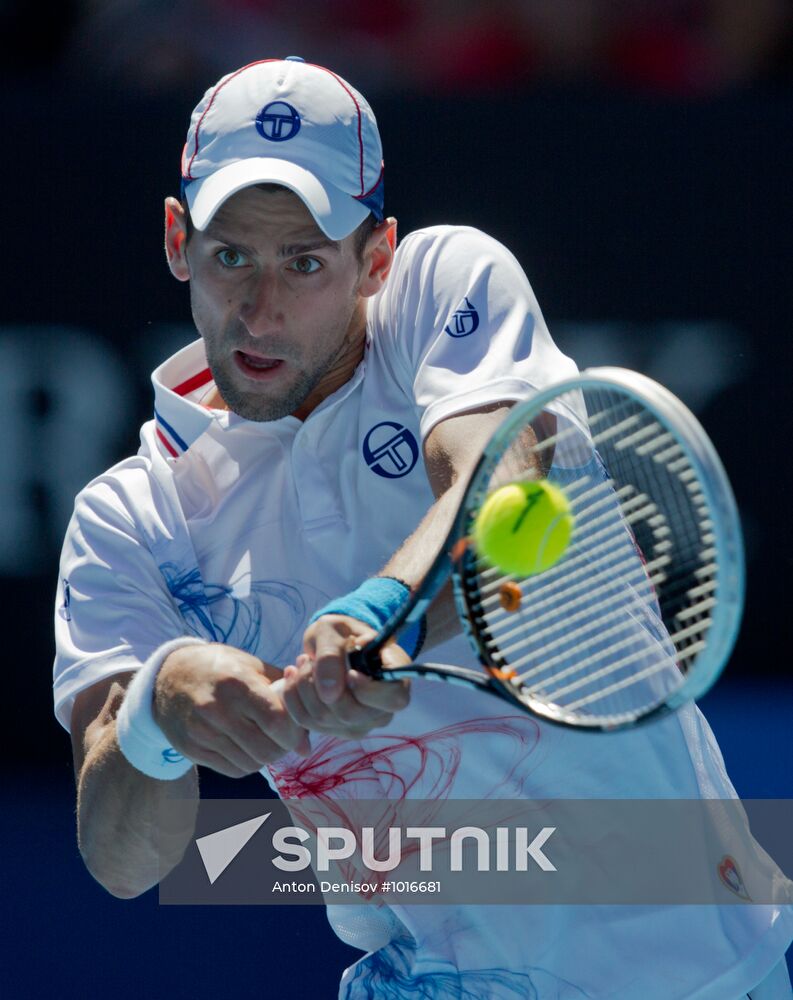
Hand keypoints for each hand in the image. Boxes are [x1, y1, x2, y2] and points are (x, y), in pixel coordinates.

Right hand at [153, 643, 310, 776]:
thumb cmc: (221, 667)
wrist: (169, 675)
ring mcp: (200, 732)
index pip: (276, 720)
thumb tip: (306, 745)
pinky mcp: (190, 749)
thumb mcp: (253, 667)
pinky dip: (246, 763)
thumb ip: (285, 697)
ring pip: (250, 763)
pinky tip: (246, 747)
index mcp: (236, 683)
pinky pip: (231, 769)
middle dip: (282, 749)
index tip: (295, 729)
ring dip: (265, 758)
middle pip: (265, 749)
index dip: (292, 731)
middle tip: (283, 740)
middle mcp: (216, 709)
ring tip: (265, 741)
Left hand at [279, 615, 410, 737]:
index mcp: (395, 677)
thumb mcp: (333, 630)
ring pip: (324, 720)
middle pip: (351, 714)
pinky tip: (295, 676)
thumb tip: (329, 694)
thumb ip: (331, 656)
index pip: (394, 699)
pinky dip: (293, 697)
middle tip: (309, 659)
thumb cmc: (340, 632)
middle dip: (320, 685)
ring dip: (303, 688)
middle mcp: (383, 707)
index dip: (368, 690)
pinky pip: (307, 722)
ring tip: (302, 663)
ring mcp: (361, 723)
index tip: (349, 671)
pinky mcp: (337, 729)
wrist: (333, 644)